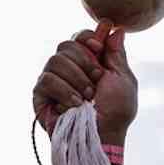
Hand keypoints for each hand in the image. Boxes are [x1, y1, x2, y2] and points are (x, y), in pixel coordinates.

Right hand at [33, 21, 137, 143]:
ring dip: (77, 79)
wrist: (103, 136)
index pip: (80, 36)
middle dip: (86, 62)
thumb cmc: (116, 112)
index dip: (87, 37)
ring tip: (87, 98)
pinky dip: (65, 91)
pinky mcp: (40, 94)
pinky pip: (47, 79)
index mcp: (89, 62)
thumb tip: (117, 29)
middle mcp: (69, 68)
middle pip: (67, 44)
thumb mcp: (123, 80)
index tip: (98, 47)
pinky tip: (75, 104)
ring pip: (56, 60)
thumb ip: (116, 54)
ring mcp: (54, 80)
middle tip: (97, 81)